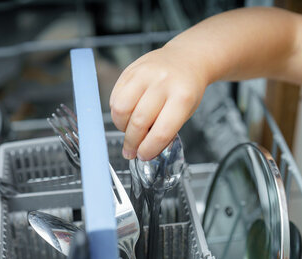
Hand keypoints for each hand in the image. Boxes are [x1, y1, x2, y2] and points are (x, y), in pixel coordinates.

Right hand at [109, 45, 207, 159]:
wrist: (185, 59)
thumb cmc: (186, 88)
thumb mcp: (186, 111)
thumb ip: (166, 130)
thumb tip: (145, 150)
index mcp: (183, 96)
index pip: (162, 131)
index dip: (149, 149)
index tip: (143, 156)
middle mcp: (162, 83)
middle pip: (139, 121)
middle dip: (132, 142)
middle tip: (131, 151)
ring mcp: (144, 74)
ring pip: (121, 109)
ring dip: (121, 127)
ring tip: (128, 131)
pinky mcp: (130, 70)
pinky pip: (115, 97)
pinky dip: (117, 113)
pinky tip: (126, 117)